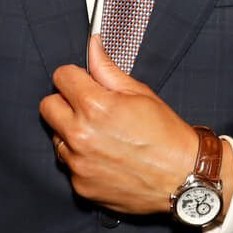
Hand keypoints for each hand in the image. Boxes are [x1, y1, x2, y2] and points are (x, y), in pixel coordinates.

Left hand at [39, 35, 196, 214]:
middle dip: (65, 103)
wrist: (184, 178)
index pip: (61, 77)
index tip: (84, 84)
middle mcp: (80, 136)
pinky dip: (83, 160)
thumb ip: (107, 70)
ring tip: (102, 137)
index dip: (75, 77)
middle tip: (89, 109)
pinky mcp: (81, 186)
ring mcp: (79, 163)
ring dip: (71, 133)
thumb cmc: (167, 137)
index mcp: (94, 107)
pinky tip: (107, 159)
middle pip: (47, 107)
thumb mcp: (140, 94)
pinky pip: (69, 165)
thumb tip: (93, 47)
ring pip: (56, 137)